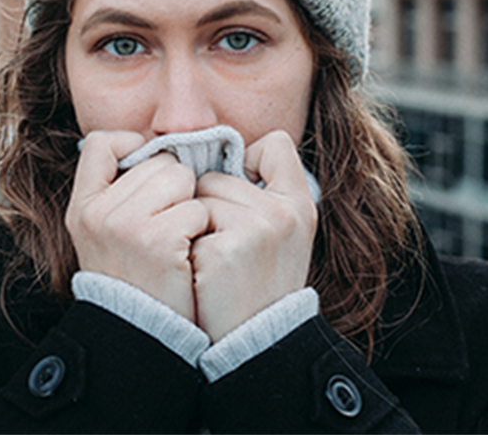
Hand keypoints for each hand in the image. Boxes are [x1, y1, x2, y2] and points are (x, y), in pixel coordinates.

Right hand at [65, 131, 208, 321]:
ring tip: (177, 237)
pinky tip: (188, 252)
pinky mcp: (159, 240)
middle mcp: (99, 211)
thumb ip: (120, 191)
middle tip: (167, 223)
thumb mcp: (105, 233)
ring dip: (190, 204)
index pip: (102, 142)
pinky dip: (201, 228)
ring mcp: (127, 225)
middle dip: (174, 186)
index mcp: (83, 206)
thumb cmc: (134, 277)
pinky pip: (198, 207)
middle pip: (159, 160)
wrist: (142, 335)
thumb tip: (158, 148)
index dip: (132, 147)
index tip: (150, 176)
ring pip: (182, 178)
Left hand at [191, 130, 317, 341]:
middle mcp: (283, 211)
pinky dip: (186, 245)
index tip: (242, 198)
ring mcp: (256, 229)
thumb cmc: (261, 281)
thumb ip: (265, 189)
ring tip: (213, 259)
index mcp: (300, 202)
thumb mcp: (283, 232)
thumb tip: (223, 151)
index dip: (249, 163)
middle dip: (209, 204)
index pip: (274, 144)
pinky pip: (186, 221)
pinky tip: (203, 272)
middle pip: (217, 174)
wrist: (256, 343)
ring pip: (197, 196)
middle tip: (224, 246)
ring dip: (194, 224)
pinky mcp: (224, 249)